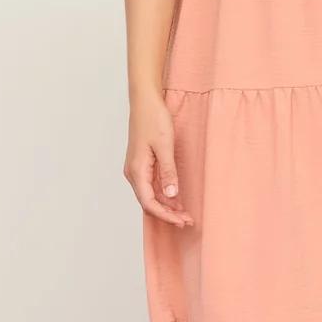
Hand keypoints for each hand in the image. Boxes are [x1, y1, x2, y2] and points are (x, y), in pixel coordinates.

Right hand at [124, 93, 193, 226]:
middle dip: (167, 214)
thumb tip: (170, 195)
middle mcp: (133, 173)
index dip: (165, 215)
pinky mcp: (142, 164)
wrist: (145, 101)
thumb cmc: (153, 119)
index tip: (181, 221)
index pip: (149, 202)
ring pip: (150, 195)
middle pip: (149, 202)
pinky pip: (152, 186)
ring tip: (185, 214)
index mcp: (136, 170)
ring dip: (167, 206)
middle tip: (187, 221)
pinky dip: (164, 195)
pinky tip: (177, 199)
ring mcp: (137, 169)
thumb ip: (168, 172)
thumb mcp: (165, 146)